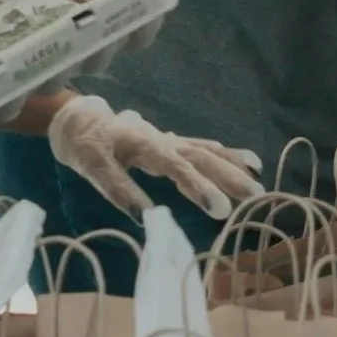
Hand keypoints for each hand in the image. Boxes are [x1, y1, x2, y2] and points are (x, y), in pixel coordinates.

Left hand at [48, 95, 264, 219]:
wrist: (78, 119)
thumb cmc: (85, 144)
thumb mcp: (92, 167)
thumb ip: (118, 189)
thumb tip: (145, 217)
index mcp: (146, 145)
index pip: (178, 167)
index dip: (200, 187)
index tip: (220, 209)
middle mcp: (164, 140)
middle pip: (202, 157)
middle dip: (230, 177)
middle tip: (255, 197)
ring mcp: (169, 139)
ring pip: (207, 151)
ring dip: (233, 165)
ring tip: (258, 180)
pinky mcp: (170, 142)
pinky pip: (202, 147)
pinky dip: (226, 154)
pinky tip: (245, 161)